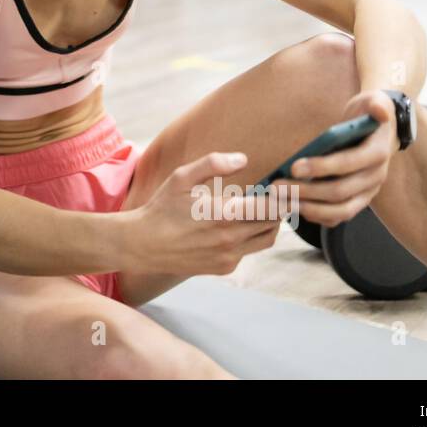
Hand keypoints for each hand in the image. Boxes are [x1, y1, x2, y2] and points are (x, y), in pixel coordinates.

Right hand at [127, 152, 282, 277]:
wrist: (144, 245)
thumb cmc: (162, 208)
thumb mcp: (181, 177)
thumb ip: (212, 164)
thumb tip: (242, 159)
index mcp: (223, 214)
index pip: (271, 207)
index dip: (282, 195)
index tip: (281, 185)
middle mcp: (230, 239)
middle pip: (273, 222)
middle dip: (278, 207)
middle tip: (275, 193)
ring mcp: (229, 256)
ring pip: (266, 239)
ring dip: (269, 223)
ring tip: (261, 207)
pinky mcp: (224, 267)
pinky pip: (249, 251)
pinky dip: (251, 236)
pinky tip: (237, 224)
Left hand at [272, 91, 397, 228]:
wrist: (374, 131)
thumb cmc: (365, 115)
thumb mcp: (373, 102)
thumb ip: (377, 104)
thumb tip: (379, 111)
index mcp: (378, 153)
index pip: (349, 164)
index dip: (321, 167)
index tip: (293, 167)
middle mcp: (376, 177)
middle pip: (340, 191)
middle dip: (306, 190)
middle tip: (277, 187)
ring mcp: (368, 193)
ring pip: (340, 210)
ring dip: (309, 207)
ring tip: (281, 199)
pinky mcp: (358, 201)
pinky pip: (339, 217)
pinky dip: (317, 216)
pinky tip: (294, 207)